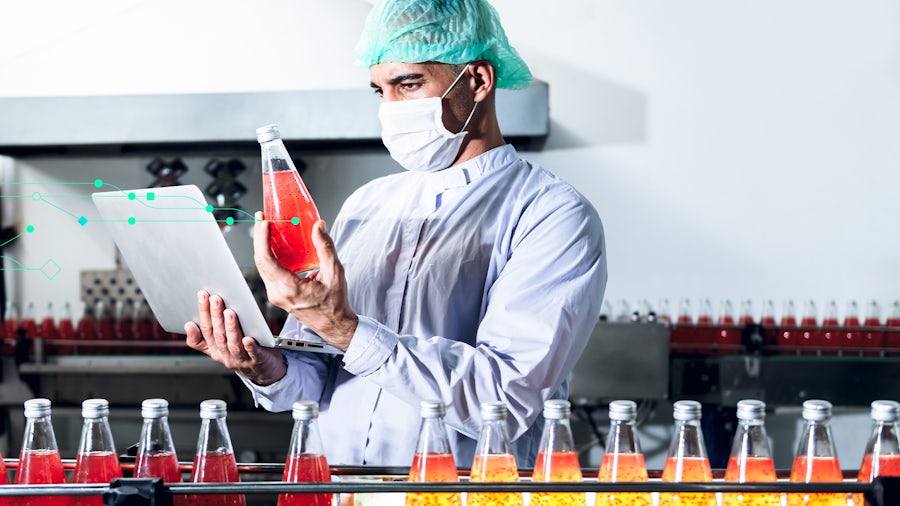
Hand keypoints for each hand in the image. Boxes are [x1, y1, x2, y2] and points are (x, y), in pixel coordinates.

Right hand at [185, 290, 286, 385]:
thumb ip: (203, 337)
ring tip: (229, 312)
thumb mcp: (219, 346)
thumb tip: (188, 324)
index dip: (203, 313)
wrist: (262, 370)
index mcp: (214, 349)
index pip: (205, 330)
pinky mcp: (257, 360)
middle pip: (218, 335)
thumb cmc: (240, 351)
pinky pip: (252, 354)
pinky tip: (248, 339)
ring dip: (230, 328)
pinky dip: (250, 346)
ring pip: (233, 344)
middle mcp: (225, 355)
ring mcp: (241, 359)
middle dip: (215, 315)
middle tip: (215, 298)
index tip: (202, 295)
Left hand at [254, 212, 357, 350]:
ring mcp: (276, 295)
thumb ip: (326, 248)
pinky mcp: (278, 294)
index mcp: (289, 289)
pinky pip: (268, 272)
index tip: (265, 223)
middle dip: (259, 237)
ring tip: (268, 228)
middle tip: (263, 219)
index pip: (266, 260)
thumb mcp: (335, 273)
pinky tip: (276, 245)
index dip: (262, 238)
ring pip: (262, 266)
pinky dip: (269, 255)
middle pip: (260, 260)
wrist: (334, 325)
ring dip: (263, 246)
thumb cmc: (334, 304)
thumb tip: (318, 227)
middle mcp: (278, 293)